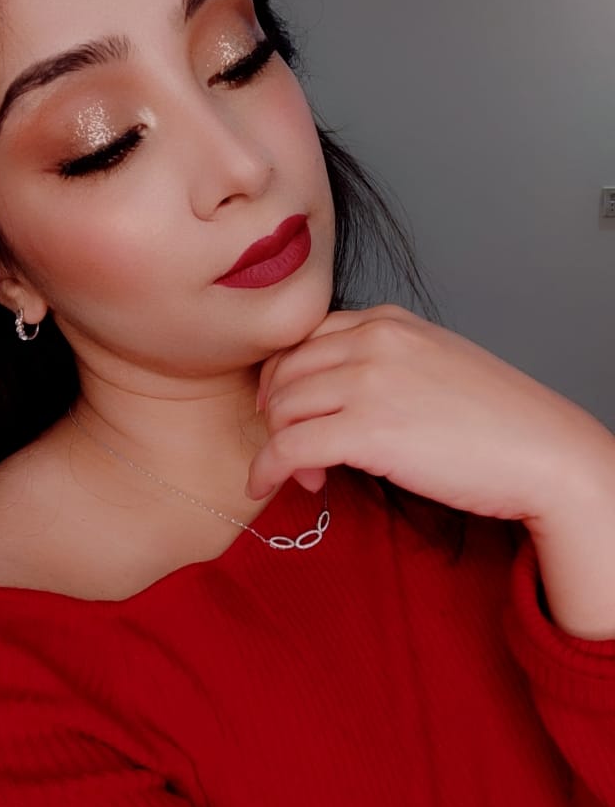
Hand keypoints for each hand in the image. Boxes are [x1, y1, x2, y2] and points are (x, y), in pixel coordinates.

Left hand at [247, 306, 613, 533]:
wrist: (542, 451)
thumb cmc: (498, 420)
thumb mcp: (435, 362)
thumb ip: (385, 362)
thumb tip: (337, 393)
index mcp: (388, 321)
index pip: (304, 338)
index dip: (288, 379)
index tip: (294, 412)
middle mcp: (373, 341)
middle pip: (285, 371)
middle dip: (280, 414)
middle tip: (299, 450)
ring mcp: (368, 382)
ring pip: (281, 408)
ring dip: (279, 445)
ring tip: (310, 474)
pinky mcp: (366, 430)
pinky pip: (286, 447)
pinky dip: (265, 469)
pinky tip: (264, 486)